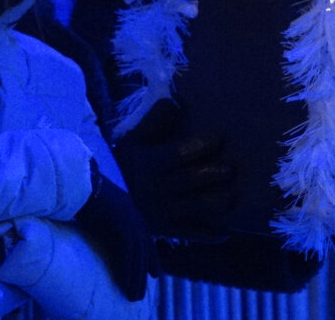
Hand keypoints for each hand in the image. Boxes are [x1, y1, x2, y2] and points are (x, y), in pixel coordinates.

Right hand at [74, 160, 158, 301]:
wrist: (75, 183)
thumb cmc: (80, 195)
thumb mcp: (97, 213)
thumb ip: (106, 224)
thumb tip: (106, 238)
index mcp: (128, 208)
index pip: (144, 237)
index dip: (149, 256)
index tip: (154, 273)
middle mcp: (132, 212)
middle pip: (143, 247)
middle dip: (145, 270)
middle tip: (144, 289)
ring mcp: (129, 216)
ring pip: (137, 253)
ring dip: (135, 275)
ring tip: (133, 294)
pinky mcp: (122, 222)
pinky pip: (127, 251)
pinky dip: (126, 268)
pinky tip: (125, 282)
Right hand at [114, 100, 237, 239]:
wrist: (100, 196)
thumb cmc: (124, 162)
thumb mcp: (135, 138)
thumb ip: (155, 120)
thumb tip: (175, 100)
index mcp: (150, 163)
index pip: (180, 153)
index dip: (201, 145)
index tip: (219, 137)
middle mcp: (158, 188)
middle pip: (193, 180)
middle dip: (215, 174)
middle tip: (233, 169)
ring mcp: (163, 211)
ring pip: (197, 207)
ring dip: (219, 202)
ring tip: (234, 196)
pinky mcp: (164, 229)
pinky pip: (190, 232)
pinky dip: (209, 234)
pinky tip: (225, 232)